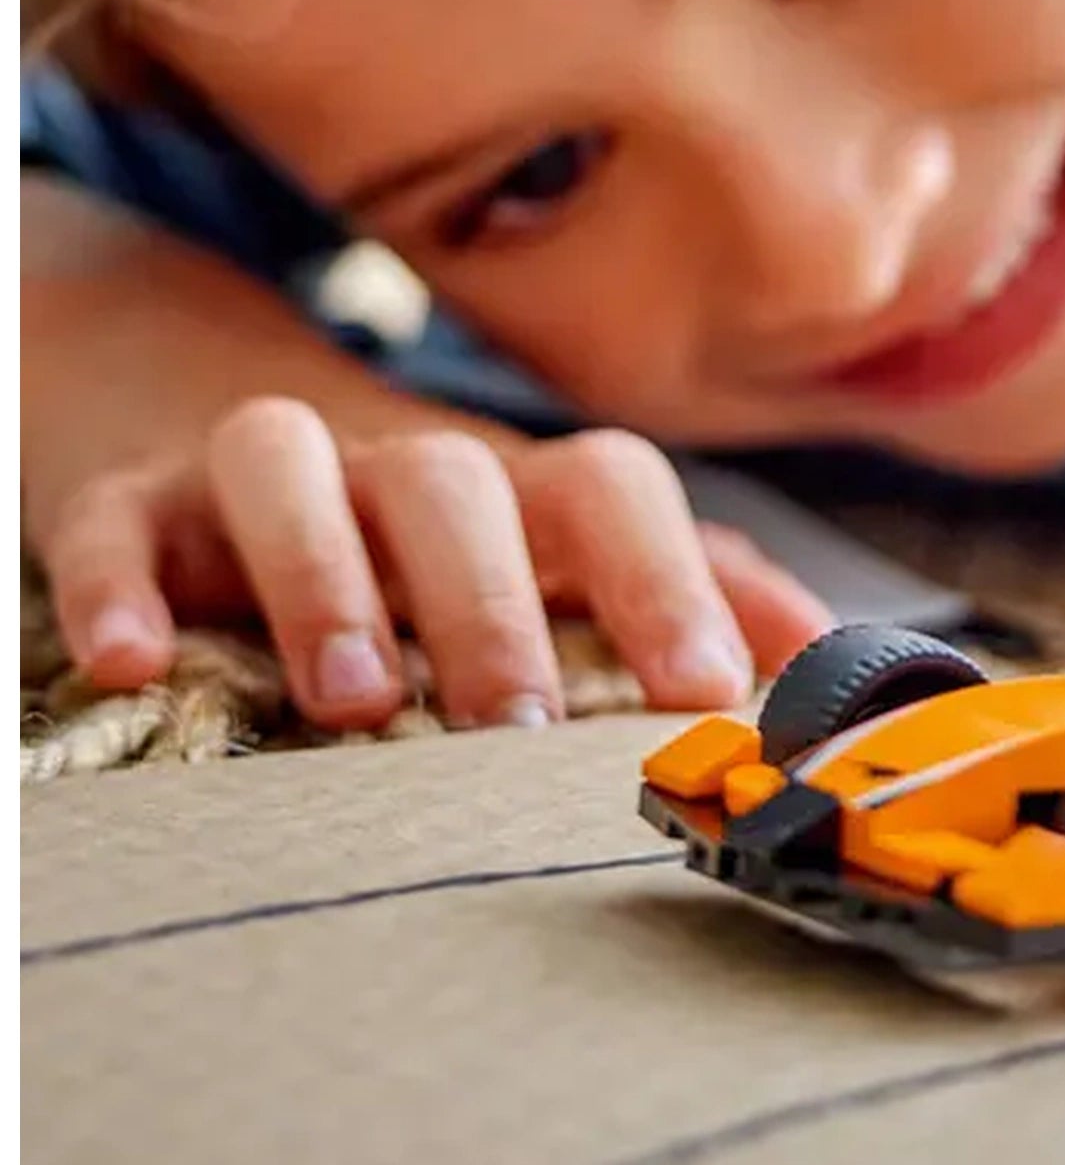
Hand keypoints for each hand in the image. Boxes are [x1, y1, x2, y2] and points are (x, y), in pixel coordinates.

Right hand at [32, 398, 835, 731]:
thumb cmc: (437, 539)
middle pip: (459, 482)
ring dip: (324, 574)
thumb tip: (842, 656)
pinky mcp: (135, 497)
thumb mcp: (563, 560)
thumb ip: (700, 596)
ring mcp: (267, 470)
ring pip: (293, 466)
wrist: (237, 442)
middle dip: (495, 598)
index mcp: (516, 487)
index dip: (667, 577)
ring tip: (349, 700)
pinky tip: (130, 661)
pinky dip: (122, 582)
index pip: (611, 489)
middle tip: (516, 722)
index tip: (708, 689)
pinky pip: (122, 520)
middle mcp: (401, 463)